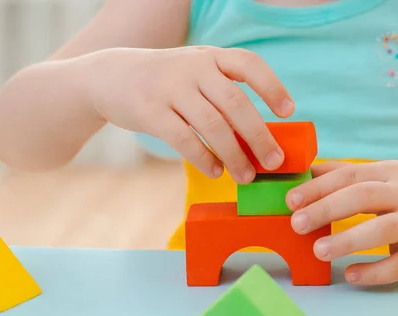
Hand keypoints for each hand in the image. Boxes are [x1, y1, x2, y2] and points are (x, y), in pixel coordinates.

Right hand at [84, 46, 293, 182]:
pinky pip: (184, 140)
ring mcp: (170, 88)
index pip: (249, 64)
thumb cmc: (166, 82)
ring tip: (246, 176)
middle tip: (273, 162)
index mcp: (210, 56)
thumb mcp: (195, 71)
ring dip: (234, 155)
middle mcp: (193, 67)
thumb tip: (259, 137)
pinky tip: (216, 171)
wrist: (109, 77)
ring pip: (212, 125)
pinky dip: (204, 159)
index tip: (288, 112)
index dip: (272, 87)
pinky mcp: (150, 111)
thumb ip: (223, 92)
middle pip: (235, 103)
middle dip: (259, 136)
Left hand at [285, 161, 397, 285]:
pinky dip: (375, 271)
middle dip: (327, 209)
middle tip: (297, 223)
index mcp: (391, 173)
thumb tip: (308, 172)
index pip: (350, 176)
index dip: (319, 187)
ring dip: (348, 240)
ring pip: (382, 230)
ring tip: (318, 250)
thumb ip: (350, 175)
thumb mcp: (388, 176)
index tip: (291, 200)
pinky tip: (350, 275)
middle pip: (363, 197)